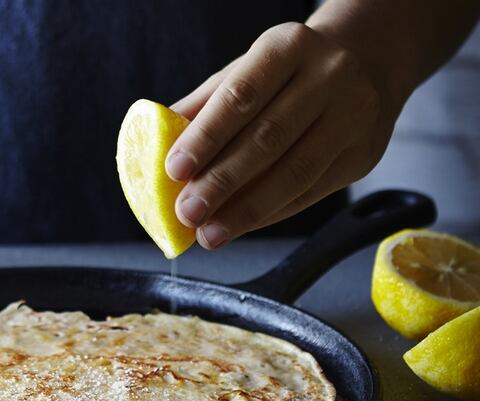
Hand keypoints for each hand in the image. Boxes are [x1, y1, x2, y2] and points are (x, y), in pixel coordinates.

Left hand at [167, 22, 401, 248]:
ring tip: (210, 233)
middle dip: (222, 182)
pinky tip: (240, 226)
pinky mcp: (363, 156)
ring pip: (295, 173)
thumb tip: (154, 148)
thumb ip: (203, 106)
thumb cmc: (288, 71)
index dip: (206, 136)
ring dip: (246, 210)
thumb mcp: (246, 70)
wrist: (368, 61)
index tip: (174, 170)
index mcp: (289, 47)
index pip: (241, 96)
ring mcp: (353, 117)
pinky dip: (270, 214)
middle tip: (187, 212)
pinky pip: (311, 193)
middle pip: (269, 138)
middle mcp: (329, 77)